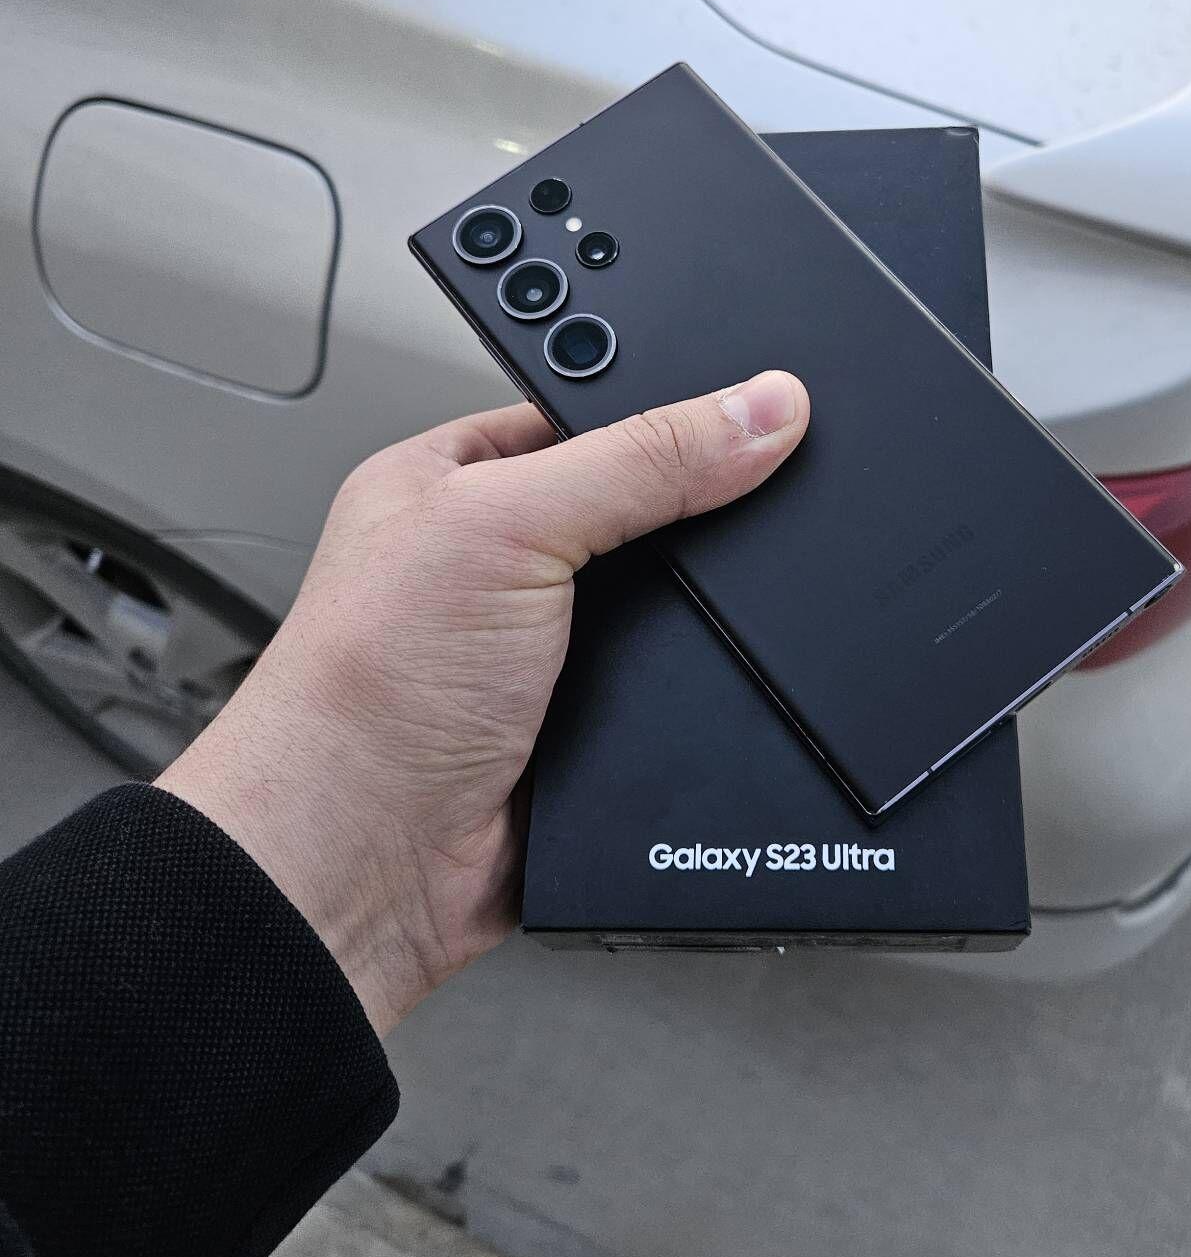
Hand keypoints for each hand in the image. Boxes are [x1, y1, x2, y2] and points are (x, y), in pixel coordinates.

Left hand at [158, 371, 808, 1033]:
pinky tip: (701, 675)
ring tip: (703, 601)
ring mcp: (547, 647)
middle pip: (641, 503)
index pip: (585, 409)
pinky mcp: (591, 724)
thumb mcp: (505, 525)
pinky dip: (702, 682)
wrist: (367, 863)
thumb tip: (760, 410)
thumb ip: (640, 461)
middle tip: (748, 492)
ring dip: (695, 609)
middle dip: (693, 509)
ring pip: (670, 600)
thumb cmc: (363, 692)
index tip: (752, 393)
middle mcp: (498, 559)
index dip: (663, 400)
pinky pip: (680, 683)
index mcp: (454, 479)